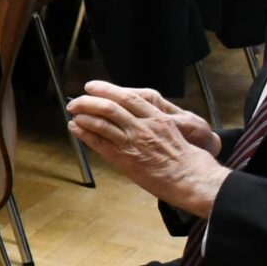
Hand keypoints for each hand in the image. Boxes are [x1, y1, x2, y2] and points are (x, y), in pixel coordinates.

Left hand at [68, 81, 229, 214]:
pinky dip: (85, 134)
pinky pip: (100, 143)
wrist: (193, 179)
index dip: (106, 89)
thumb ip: (154, 122)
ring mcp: (134, 142)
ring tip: (73, 113)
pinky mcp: (126, 159)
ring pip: (102, 122)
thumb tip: (135, 117)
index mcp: (157, 117)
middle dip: (89, 101)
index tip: (93, 86)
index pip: (127, 96)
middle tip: (77, 100)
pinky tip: (76, 129)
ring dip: (84, 115)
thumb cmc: (187, 159)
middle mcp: (144, 126)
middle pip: (110, 106)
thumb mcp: (174, 131)